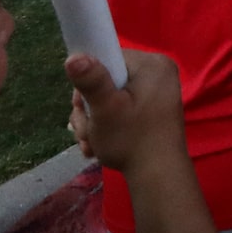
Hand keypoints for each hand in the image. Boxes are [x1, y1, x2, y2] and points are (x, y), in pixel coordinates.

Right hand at [66, 49, 187, 174]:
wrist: (157, 175)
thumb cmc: (131, 140)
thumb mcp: (105, 109)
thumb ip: (90, 82)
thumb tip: (74, 57)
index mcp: (153, 64)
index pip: (108, 58)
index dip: (88, 82)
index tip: (82, 106)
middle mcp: (158, 73)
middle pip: (105, 80)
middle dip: (89, 109)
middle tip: (87, 131)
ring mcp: (156, 92)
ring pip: (108, 98)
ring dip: (92, 122)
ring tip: (92, 142)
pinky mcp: (152, 109)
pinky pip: (121, 109)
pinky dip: (106, 126)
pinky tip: (99, 146)